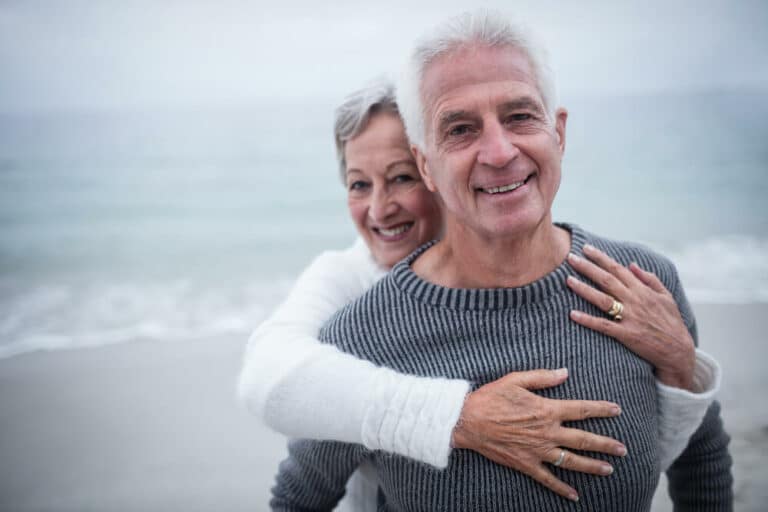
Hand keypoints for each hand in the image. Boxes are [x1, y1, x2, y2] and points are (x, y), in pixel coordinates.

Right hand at [451, 368, 625, 501]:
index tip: (617, 410)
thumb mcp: (516, 380)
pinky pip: (548, 479)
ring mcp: (538, 451)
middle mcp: (547, 432)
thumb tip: (565, 372)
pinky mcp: (526, 464)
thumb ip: (543, 377)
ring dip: (592, 466)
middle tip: (623, 449)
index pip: (581, 410)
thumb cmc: (491, 398)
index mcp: (546, 410)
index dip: (601, 409)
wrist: (468, 421)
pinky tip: (574, 495)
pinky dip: (562, 488)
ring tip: (609, 469)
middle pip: (583, 439)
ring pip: (572, 461)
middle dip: (606, 444)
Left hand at [566, 244, 695, 389]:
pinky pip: (603, 326)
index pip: (618, 269)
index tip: (586, 248)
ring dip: (584, 289)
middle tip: (570, 257)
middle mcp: (635, 301)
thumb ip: (650, 279)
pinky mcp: (626, 335)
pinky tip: (573, 314)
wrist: (678, 351)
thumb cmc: (672, 323)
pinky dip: (587, 320)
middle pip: (607, 280)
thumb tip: (632, 265)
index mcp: (643, 290)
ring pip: (602, 299)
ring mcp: (630, 318)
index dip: (601, 258)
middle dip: (587, 267)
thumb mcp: (666, 296)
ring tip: (567, 280)